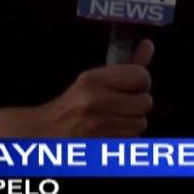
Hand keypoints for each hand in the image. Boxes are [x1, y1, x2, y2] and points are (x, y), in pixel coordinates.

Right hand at [34, 39, 154, 136]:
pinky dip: (125, 139)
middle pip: (145, 102)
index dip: (140, 82)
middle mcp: (95, 102)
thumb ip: (126, 65)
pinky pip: (131, 141)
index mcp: (92, 81)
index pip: (141, 76)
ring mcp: (97, 127)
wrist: (44, 134)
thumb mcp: (93, 80)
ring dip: (132, 123)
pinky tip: (109, 134)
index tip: (131, 86)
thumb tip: (149, 45)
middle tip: (121, 105)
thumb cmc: (72, 105)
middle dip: (137, 104)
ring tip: (113, 120)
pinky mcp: (100, 147)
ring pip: (141, 124)